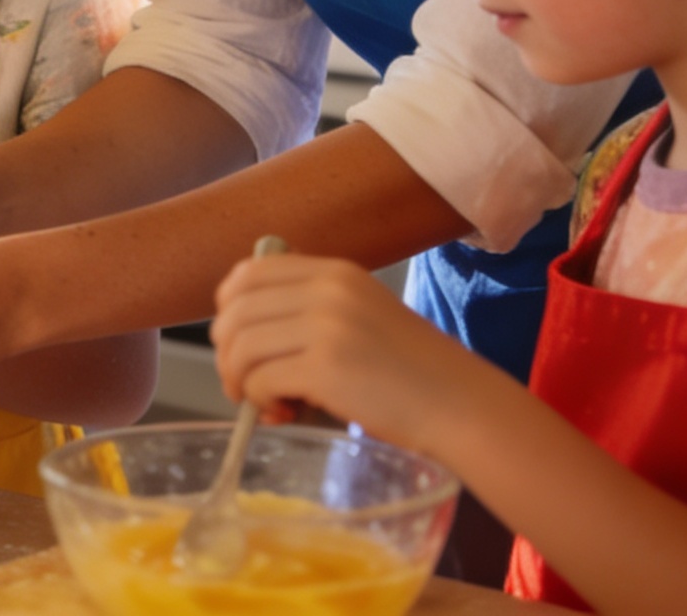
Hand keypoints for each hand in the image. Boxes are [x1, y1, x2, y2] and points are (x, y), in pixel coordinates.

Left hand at [209, 253, 496, 451]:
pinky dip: (261, 402)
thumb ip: (309, 310)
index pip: (250, 272)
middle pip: (235, 310)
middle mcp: (327, 290)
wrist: (460, 406)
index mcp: (334, 272)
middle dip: (226, 352)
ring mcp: (327, 326)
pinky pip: (260, 381)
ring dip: (241, 381)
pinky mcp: (326, 368)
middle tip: (243, 384)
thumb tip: (237, 330)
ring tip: (267, 403)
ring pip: (241, 347)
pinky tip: (286, 413)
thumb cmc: (409, 372)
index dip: (229, 309)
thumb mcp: (360, 316)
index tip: (235, 341)